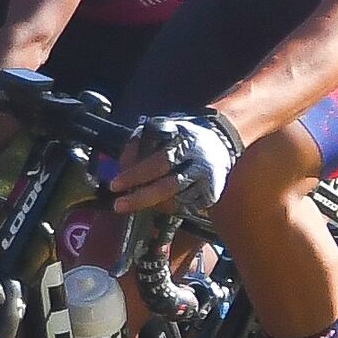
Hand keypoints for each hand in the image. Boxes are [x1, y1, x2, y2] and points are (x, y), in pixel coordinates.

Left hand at [108, 109, 240, 216]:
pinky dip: (167, 208)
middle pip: (167, 187)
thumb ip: (142, 142)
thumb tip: (123, 163)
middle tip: (119, 205)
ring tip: (135, 202)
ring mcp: (207, 183)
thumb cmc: (184, 136)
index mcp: (187, 143)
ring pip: (175, 201)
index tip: (115, 184)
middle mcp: (200, 164)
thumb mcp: (164, 129)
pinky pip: (184, 208)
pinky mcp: (211, 196)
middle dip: (140, 198)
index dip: (136, 174)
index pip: (158, 162)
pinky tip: (157, 203)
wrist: (221, 142)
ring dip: (152, 204)